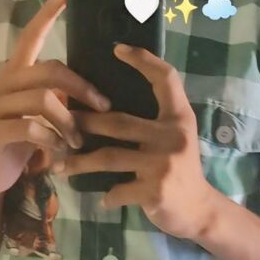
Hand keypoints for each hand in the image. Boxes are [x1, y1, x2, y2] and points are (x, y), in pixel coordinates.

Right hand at [0, 0, 110, 198]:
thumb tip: (97, 89)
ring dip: (69, 122)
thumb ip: (59, 96)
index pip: (31, 35)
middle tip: (103, 108)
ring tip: (78, 141)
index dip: (48, 13)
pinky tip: (59, 151)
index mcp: (16, 73)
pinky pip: (30, 128)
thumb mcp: (43, 114)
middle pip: (50, 70)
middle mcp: (3, 83)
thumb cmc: (24, 141)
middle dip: (82, 88)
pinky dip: (52, 140)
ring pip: (43, 100)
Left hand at [53, 43, 215, 240]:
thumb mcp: (175, 136)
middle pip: (118, 121)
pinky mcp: (155, 191)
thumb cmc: (180, 167)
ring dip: (80, 163)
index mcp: (179, 117)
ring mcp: (164, 164)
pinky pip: (118, 190)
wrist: (200, 210)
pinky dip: (106, 196)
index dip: (143, 60)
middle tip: (59, 123)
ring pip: (109, 157)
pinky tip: (99, 199)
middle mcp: (173, 136)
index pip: (166, 78)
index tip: (117, 49)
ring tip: (59, 166)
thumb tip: (105, 101)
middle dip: (84, 122)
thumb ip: (153, 119)